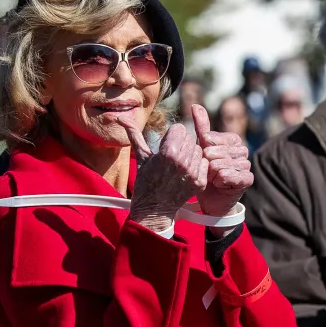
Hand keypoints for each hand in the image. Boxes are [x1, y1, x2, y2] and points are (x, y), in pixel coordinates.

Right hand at [120, 117, 207, 233]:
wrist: (153, 209)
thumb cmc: (145, 181)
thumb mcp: (141, 156)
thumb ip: (134, 134)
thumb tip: (121, 117)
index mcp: (168, 152)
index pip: (180, 128)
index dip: (172, 136)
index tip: (166, 146)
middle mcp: (182, 162)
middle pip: (190, 138)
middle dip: (181, 144)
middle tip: (172, 157)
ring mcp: (192, 173)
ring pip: (198, 149)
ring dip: (190, 154)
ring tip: (179, 165)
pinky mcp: (200, 183)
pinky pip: (204, 163)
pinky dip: (197, 166)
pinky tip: (186, 173)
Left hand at [192, 104, 252, 230]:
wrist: (211, 197)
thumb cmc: (205, 171)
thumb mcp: (201, 147)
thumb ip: (201, 127)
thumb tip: (195, 105)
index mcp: (232, 139)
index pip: (212, 139)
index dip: (203, 150)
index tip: (203, 159)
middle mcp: (242, 150)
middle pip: (216, 152)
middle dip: (206, 163)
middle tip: (207, 171)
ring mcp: (246, 165)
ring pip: (221, 165)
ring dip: (212, 174)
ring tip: (212, 178)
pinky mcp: (248, 179)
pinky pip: (230, 176)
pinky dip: (221, 181)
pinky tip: (219, 184)